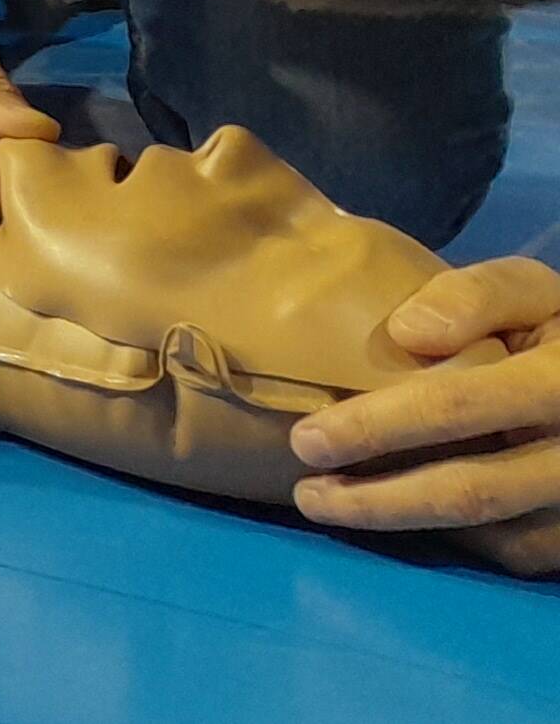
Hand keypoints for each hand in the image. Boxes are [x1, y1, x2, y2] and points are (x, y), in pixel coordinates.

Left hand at [293, 258, 559, 571]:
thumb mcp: (534, 292)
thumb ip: (476, 296)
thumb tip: (406, 332)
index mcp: (558, 382)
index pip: (457, 406)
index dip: (377, 426)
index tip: (308, 439)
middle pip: (472, 492)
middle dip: (380, 499)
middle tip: (308, 495)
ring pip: (492, 532)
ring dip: (411, 526)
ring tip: (337, 507)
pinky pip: (517, 549)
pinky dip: (457, 538)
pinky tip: (405, 514)